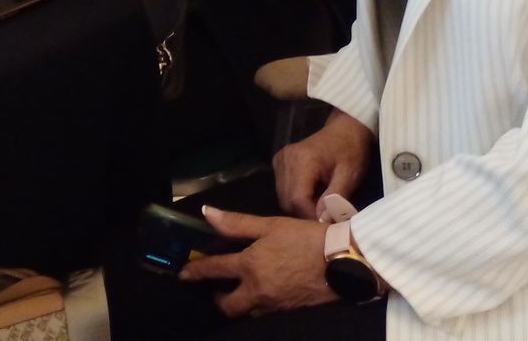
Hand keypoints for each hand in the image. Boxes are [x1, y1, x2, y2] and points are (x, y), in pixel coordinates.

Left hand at [180, 208, 336, 316]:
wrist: (344, 261)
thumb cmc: (306, 237)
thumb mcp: (270, 224)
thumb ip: (236, 223)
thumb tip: (206, 214)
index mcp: (250, 266)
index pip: (213, 270)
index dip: (195, 272)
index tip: (183, 274)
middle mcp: (258, 290)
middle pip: (227, 305)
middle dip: (217, 299)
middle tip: (215, 290)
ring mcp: (274, 305)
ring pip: (247, 312)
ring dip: (238, 304)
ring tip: (238, 291)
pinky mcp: (289, 312)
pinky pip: (265, 313)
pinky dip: (258, 306)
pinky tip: (263, 293)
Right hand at [274, 109, 373, 219]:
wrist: (345, 129)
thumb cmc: (351, 150)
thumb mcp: (350, 174)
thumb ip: (335, 197)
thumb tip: (322, 220)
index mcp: (303, 160)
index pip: (297, 199)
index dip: (311, 216)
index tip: (327, 225)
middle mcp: (285, 159)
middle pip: (287, 200)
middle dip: (306, 213)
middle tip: (327, 216)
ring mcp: (280, 160)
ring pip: (283, 197)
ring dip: (301, 207)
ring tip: (321, 205)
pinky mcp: (279, 163)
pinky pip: (283, 189)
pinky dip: (296, 198)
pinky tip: (313, 195)